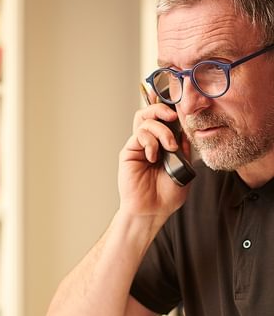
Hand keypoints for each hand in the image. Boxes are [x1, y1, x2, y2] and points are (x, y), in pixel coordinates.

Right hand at [118, 96, 190, 217]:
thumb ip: (184, 148)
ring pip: (145, 120)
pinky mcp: (129, 152)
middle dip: (162, 109)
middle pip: (151, 112)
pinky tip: (153, 157)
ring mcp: (139, 146)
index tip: (181, 105)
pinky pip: (139, 135)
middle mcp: (150, 142)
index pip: (165, 119)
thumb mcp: (185, 167)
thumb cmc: (167, 195)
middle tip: (173, 117)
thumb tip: (185, 129)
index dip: (170, 108)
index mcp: (164, 144)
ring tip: (169, 147)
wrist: (153, 210)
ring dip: (161, 130)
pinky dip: (150, 142)